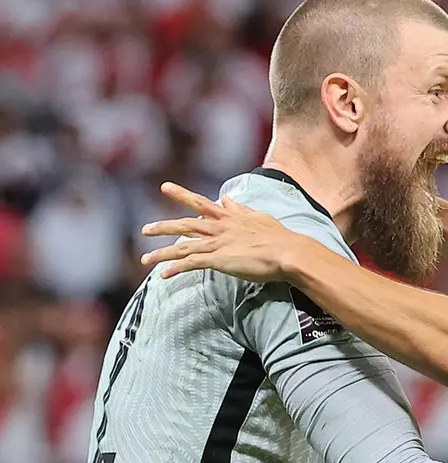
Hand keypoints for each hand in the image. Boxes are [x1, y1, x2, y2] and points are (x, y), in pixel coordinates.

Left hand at [140, 182, 308, 282]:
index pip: (201, 203)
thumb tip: (227, 198)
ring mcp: (219, 243)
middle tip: (145, 229)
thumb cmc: (280, 237)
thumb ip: (240, 209)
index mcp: (230, 217)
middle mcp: (221, 228)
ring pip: (184, 246)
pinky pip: (191, 264)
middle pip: (186, 225)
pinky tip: (163, 275)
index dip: (181, 194)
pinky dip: (176, 268)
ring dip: (162, 253)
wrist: (288, 251)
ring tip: (145, 259)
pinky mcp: (219, 259)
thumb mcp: (259, 217)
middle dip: (163, 226)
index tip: (165, 187)